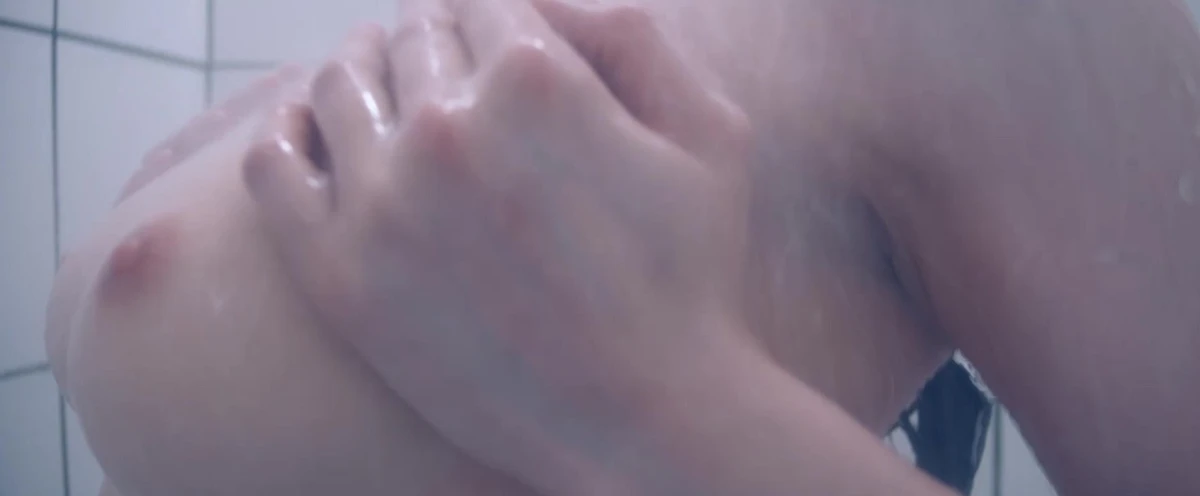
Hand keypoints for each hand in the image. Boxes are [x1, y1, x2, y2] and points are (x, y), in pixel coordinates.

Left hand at [242, 0, 751, 491]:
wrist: (643, 419)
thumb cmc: (690, 277)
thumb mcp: (711, 134)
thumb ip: (634, 37)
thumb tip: (552, 1)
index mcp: (535, 77)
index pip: (480, 0)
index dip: (490, 17)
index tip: (491, 43)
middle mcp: (447, 126)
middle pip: (410, 38)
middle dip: (433, 43)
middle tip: (445, 70)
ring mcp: (383, 201)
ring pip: (338, 85)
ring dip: (363, 72)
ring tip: (382, 88)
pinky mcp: (339, 273)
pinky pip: (274, 165)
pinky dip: (285, 128)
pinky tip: (304, 126)